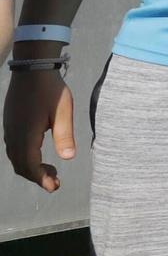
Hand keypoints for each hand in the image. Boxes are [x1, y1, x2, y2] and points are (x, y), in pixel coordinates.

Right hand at [4, 67, 75, 192]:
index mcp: (26, 133)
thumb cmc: (51, 89)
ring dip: (31, 168)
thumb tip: (69, 158)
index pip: (29, 164)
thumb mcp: (63, 111)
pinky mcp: (10, 124)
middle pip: (20, 165)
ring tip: (51, 171)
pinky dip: (25, 158)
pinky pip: (14, 148)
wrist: (33, 68)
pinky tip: (39, 156)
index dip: (41, 178)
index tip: (54, 187)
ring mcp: (9, 129)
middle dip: (36, 177)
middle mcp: (13, 134)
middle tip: (55, 182)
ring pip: (16, 157)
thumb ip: (65, 135)